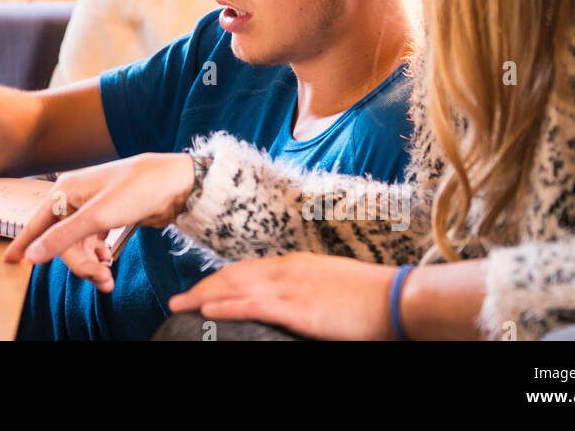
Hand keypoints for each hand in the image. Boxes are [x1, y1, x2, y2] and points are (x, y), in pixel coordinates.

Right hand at [3, 153, 195, 272]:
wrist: (174, 184)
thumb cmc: (136, 189)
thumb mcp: (97, 217)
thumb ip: (62, 238)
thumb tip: (32, 256)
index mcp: (65, 191)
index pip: (36, 223)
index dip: (24, 243)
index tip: (9, 262)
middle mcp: (74, 199)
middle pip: (62, 241)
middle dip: (79, 263)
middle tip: (100, 278)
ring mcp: (92, 209)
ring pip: (78, 245)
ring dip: (91, 264)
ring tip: (108, 277)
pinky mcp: (108, 217)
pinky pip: (92, 242)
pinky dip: (99, 255)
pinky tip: (109, 259)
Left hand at [167, 254, 398, 339]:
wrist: (395, 299)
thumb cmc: (370, 296)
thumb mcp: (332, 285)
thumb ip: (309, 289)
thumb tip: (296, 302)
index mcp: (296, 263)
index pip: (248, 269)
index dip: (221, 279)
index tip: (203, 289)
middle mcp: (286, 270)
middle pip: (233, 275)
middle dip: (203, 287)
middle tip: (179, 299)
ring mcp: (290, 287)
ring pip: (234, 287)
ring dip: (202, 296)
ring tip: (179, 305)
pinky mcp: (296, 307)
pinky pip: (251, 305)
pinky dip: (225, 306)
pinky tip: (206, 310)